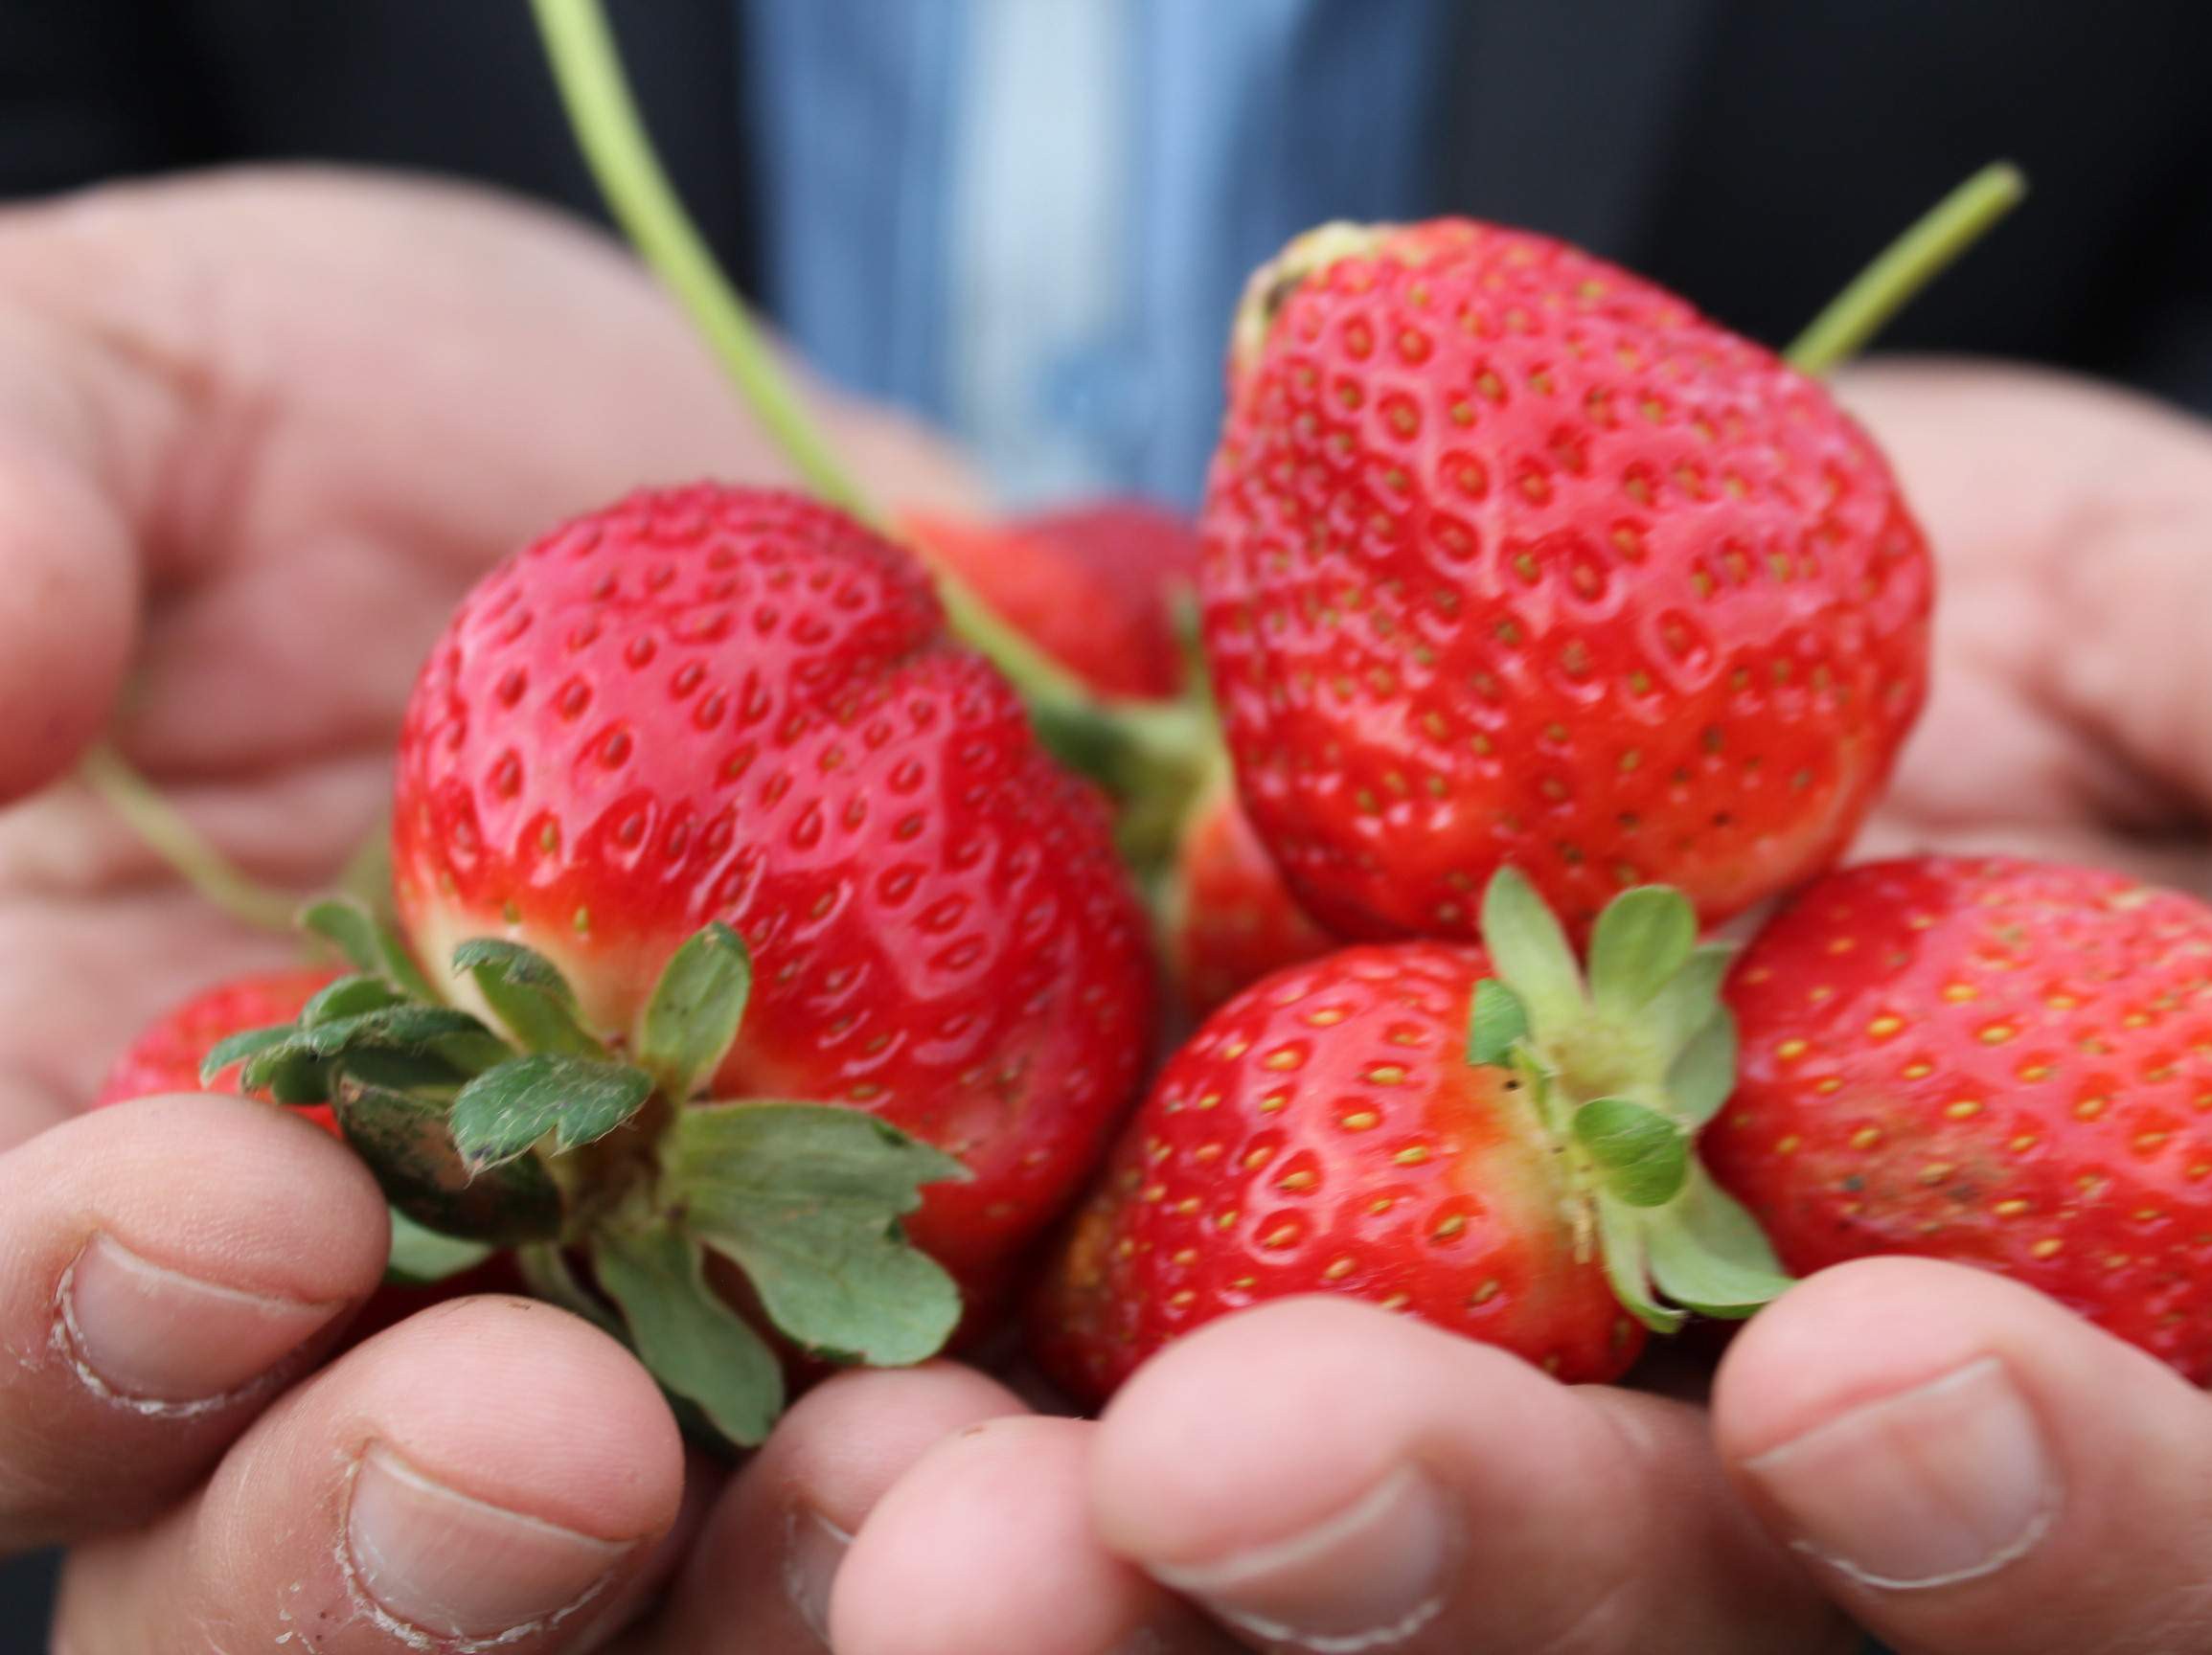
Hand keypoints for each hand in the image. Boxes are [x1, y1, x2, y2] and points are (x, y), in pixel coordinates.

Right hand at [0, 167, 992, 1650]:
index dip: (83, 1322)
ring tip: (935, 1486)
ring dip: (812, 1572)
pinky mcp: (975, 1268)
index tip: (234, 1202)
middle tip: (553, 1451)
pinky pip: (1037, 1417)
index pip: (46, 1345)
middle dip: (431, 1551)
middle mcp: (406, 1331)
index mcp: (135, 1173)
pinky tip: (1180, 1389)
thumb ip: (18, 491)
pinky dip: (1102, 1440)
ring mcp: (709, 1335)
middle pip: (360, 1571)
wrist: (681, 461)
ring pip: (718, 1578)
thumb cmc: (317, 435)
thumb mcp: (128, 392)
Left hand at [801, 364, 2211, 1654]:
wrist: (1497, 619)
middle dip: (1468, 1582)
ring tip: (938, 1524)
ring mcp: (1407, 1499)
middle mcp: (1720, 1533)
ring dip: (1101, 1622)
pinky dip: (883, 1509)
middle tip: (1246, 1469)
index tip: (1871, 1370)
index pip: (2128, 1576)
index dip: (2040, 1513)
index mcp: (2046, 1411)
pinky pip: (1003, 1525)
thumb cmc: (1871, 623)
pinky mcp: (1112, 1411)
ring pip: (1282, 1649)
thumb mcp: (2115, 598)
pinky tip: (768, 1429)